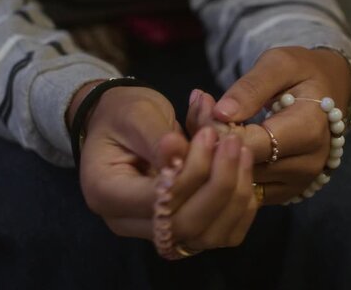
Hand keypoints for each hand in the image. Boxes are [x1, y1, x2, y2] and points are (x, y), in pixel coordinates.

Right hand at [70, 83, 258, 248]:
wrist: (119, 122)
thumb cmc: (122, 114)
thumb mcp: (136, 115)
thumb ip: (157, 137)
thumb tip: (178, 150)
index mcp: (106, 194)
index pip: (157, 201)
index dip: (191, 173)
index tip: (208, 135)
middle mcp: (128, 222)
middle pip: (184, 226)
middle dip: (219, 185)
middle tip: (232, 142)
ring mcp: (156, 231)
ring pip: (207, 236)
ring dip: (235, 195)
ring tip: (241, 151)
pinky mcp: (181, 229)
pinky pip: (219, 234)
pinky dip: (240, 208)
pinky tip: (244, 172)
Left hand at [191, 47, 350, 203]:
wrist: (328, 91)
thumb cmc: (302, 72)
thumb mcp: (279, 64)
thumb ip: (251, 87)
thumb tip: (220, 113)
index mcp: (310, 130)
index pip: (251, 142)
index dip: (220, 128)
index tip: (204, 105)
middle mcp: (308, 164)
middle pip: (243, 164)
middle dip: (212, 140)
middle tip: (199, 110)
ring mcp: (297, 184)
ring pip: (239, 180)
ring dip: (215, 155)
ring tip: (206, 123)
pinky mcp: (285, 193)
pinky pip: (245, 189)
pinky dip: (227, 168)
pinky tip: (219, 143)